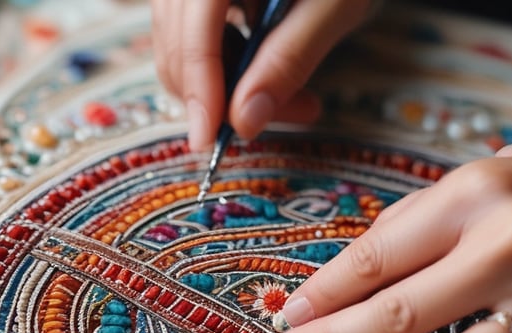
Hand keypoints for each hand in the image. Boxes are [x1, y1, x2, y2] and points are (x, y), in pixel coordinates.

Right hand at [151, 0, 374, 150]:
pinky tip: (272, 70)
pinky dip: (233, 68)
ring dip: (232, 88)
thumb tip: (244, 121)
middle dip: (224, 95)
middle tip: (292, 113)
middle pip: (179, 44)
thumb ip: (287, 61)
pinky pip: (199, 39)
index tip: (207, 141)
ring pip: (184, 48)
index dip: (199, 89)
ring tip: (297, 97)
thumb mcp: (331, 7)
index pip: (193, 30)